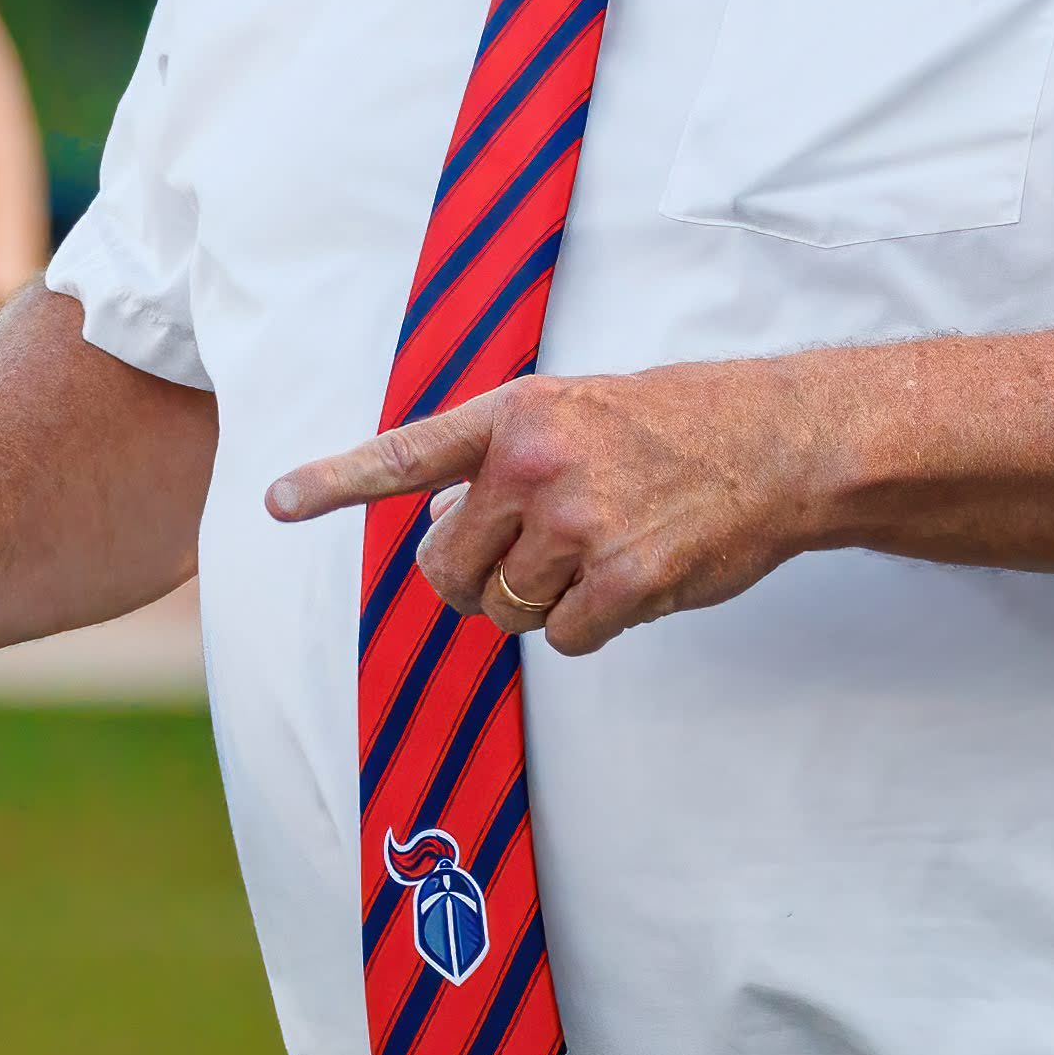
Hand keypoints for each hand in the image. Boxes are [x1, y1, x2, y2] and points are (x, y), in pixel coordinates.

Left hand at [261, 361, 834, 655]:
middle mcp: (533, 465)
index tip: (276, 501)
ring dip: (541, 605)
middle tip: (528, 561)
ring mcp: (578, 523)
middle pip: (447, 568)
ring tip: (601, 554)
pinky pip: (562, 640)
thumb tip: (439, 526)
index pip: (404, 455)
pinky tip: (633, 581)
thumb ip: (499, 464)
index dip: (333, 482)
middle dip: (474, 581)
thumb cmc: (673, 429)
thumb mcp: (572, 414)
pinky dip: (589, 629)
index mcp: (512, 417)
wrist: (778, 441)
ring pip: (504, 611)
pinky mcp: (623, 579)